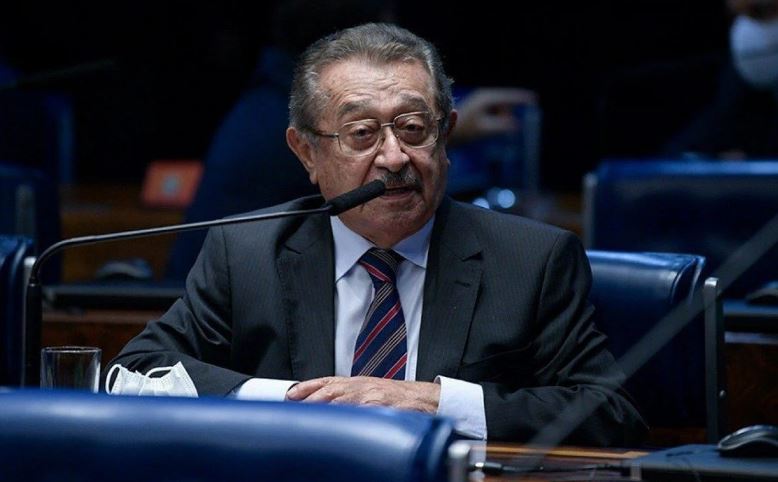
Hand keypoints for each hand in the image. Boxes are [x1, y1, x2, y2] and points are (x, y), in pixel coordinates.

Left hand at [286, 376, 440, 413]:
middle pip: (329, 391)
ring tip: (306, 417)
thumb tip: (321, 403)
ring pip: (341, 401)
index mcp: (356, 383)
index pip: (326, 382)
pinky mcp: (382, 410)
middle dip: (310, 400)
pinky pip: (361, 414)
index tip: (289, 395)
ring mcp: (371, 398)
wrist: (426, 401)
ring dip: (322, 407)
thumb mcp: (369, 390)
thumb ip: (347, 395)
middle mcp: (362, 387)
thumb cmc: (397, 399)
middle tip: (292, 409)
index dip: (306, 388)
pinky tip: (334, 424)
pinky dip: (346, 418)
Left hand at [450, 87, 537, 144]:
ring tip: (487, 127)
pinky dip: (495, 120)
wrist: (446, 132)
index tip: (534, 99)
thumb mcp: (485, 129)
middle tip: (498, 126)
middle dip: (506, 115)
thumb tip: (516, 124)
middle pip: (505, 104)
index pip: (509, 97)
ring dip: (500, 119)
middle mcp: (484, 96)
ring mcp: (481, 101)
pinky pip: (494, 113)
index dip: (521, 98)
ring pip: (500, 109)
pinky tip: (486, 126)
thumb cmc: (463, 131)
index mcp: (486, 98)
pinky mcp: (479, 108)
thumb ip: (501, 126)